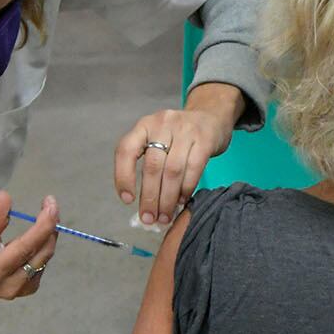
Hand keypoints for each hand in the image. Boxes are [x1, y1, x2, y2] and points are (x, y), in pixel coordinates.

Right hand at [0, 192, 58, 316]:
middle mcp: (12, 284)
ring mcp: (21, 290)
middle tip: (49, 204)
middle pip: (42, 252)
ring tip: (44, 217)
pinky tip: (35, 240)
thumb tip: (6, 196)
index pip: (26, 246)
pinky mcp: (27, 290)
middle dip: (51, 225)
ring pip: (46, 258)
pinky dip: (43, 248)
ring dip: (49, 235)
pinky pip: (42, 265)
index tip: (50, 204)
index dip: (43, 224)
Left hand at [114, 84, 242, 224]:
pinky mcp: (204, 139)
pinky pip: (193, 168)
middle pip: (152, 166)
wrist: (211, 116)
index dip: (123, 176)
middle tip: (149, 218)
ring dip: (168, 198)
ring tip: (165, 216)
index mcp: (144, 126)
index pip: (126, 150)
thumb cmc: (179, 135)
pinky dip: (186, 188)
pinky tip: (181, 201)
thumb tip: (144, 204)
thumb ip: (149, 164)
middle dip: (150, 197)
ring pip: (172, 171)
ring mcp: (184, 130)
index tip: (127, 200)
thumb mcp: (158, 139)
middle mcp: (162, 124)